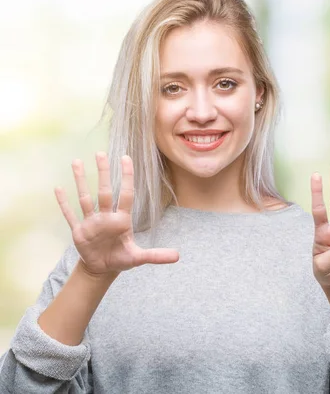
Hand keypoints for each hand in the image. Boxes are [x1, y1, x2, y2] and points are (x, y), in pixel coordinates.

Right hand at [54, 152, 178, 276]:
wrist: (102, 269)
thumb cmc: (121, 259)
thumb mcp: (139, 258)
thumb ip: (156, 256)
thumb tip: (178, 256)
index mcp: (122, 220)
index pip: (126, 194)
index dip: (126, 177)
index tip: (126, 158)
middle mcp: (106, 217)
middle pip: (104, 191)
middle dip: (103, 173)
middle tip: (101, 153)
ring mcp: (91, 222)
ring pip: (85, 198)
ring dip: (81, 181)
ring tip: (77, 162)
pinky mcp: (78, 231)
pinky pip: (70, 215)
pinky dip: (64, 203)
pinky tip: (58, 188)